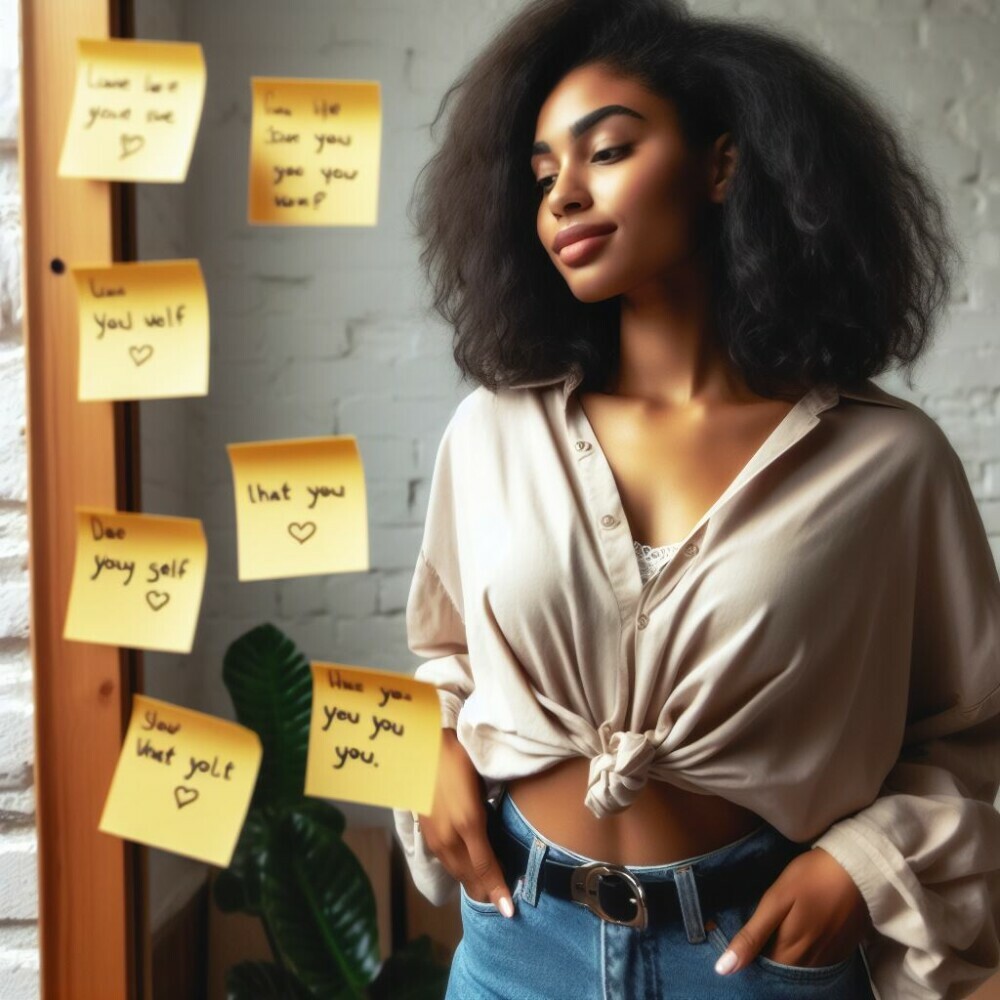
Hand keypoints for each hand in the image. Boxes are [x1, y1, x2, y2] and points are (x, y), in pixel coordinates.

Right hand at [415, 727, 515, 916]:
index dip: (498, 890)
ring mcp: (435, 837)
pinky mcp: (426, 833)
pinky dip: (459, 870)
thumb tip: (496, 838)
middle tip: (503, 905)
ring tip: (487, 893)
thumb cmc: (459, 760)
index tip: (509, 911)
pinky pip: (446, 861)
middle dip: (486, 892)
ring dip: (472, 884)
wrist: (422, 748)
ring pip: (457, 871)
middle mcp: (449, 838)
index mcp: (468, 825)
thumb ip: (487, 814)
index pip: (486, 868)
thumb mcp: (480, 786)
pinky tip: (467, 870)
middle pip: (470, 876)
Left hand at [714, 846, 871, 975]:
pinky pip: (820, 961)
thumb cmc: (810, 878)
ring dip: (789, 956)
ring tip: (782, 931)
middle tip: (763, 932)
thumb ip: (752, 935)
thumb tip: (724, 968)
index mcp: (789, 952)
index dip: (751, 956)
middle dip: (769, 957)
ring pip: (801, 967)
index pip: (764, 968)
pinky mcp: (844, 950)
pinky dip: (808, 952)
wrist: (857, 868)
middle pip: (783, 970)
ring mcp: (830, 958)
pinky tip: (804, 932)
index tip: (744, 941)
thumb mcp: (775, 900)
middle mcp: (810, 963)